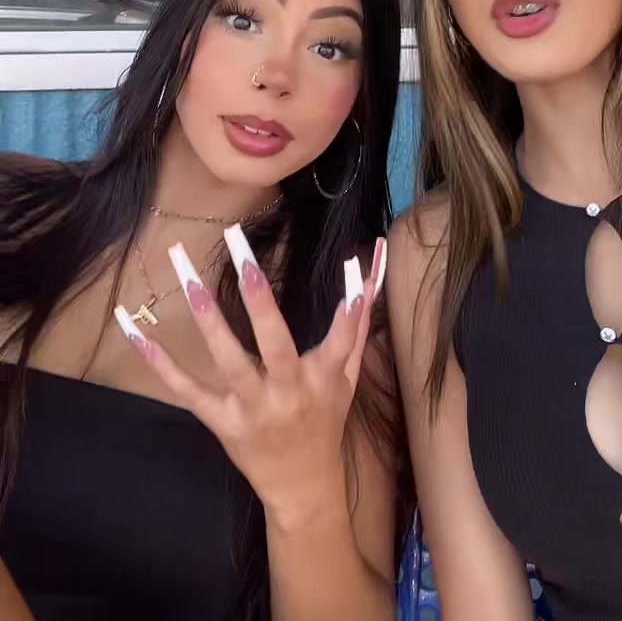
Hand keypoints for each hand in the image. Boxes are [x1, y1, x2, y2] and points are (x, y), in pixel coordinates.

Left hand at [114, 227, 386, 523]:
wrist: (302, 485)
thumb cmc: (324, 420)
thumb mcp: (347, 376)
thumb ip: (356, 324)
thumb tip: (367, 272)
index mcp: (322, 378)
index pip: (340, 338)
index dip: (350, 306)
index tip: (350, 264)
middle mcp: (287, 392)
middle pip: (275, 343)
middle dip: (259, 297)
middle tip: (243, 254)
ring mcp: (251, 409)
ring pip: (229, 360)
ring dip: (209, 318)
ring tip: (191, 279)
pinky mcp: (221, 421)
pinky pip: (187, 390)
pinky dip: (160, 363)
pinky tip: (135, 331)